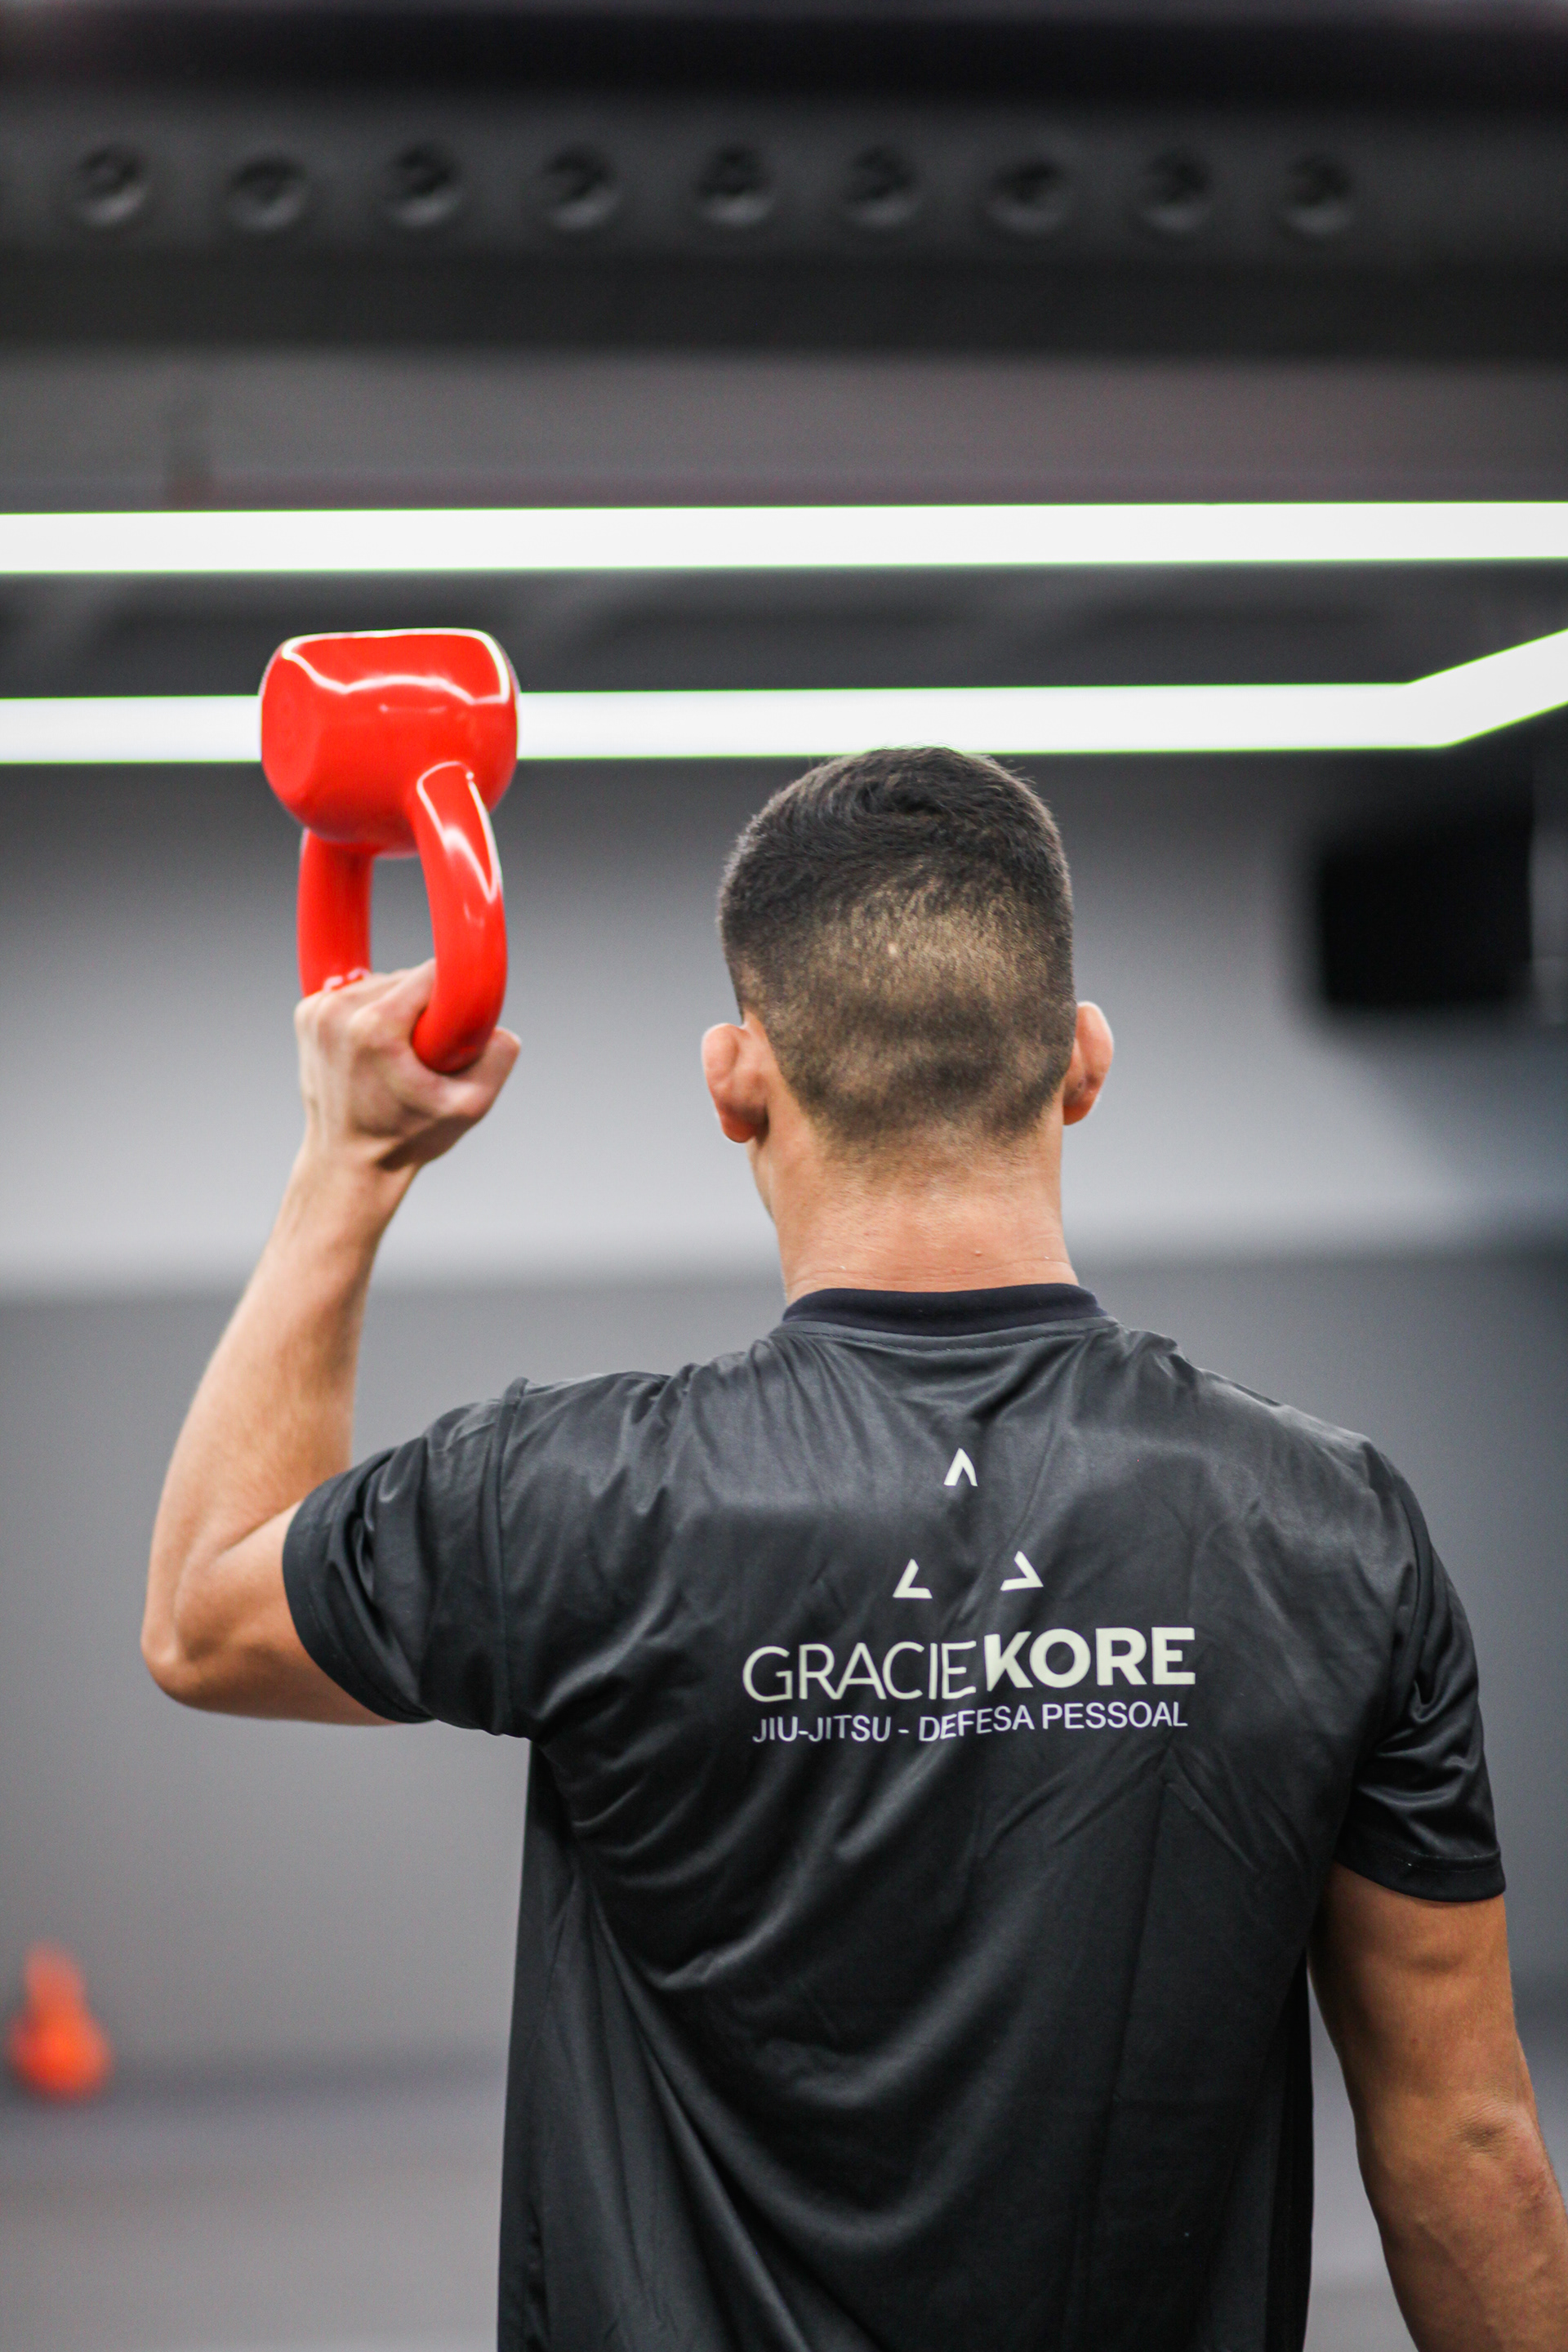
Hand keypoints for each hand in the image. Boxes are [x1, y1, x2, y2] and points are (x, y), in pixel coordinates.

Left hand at [295, 962, 519, 1180]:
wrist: (348, 1164)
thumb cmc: (405, 1139)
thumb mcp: (468, 1107)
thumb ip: (498, 1060)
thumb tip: (503, 1029)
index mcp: (374, 1027)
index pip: (430, 973)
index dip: (452, 997)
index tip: (450, 1032)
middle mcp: (337, 1011)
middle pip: (404, 978)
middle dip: (425, 1007)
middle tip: (426, 1055)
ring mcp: (316, 1011)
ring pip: (380, 984)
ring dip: (398, 1009)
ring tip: (398, 1056)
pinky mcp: (307, 1013)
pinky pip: (356, 995)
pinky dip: (371, 1013)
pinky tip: (374, 1049)